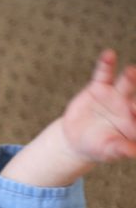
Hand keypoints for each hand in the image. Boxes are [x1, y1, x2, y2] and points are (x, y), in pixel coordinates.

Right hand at [62, 49, 135, 163]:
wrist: (77, 138)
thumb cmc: (99, 147)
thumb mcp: (108, 151)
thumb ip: (120, 149)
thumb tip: (133, 153)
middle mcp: (130, 105)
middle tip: (135, 104)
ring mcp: (116, 94)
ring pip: (126, 83)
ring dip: (130, 77)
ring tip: (131, 72)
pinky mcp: (99, 87)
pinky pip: (104, 74)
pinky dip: (106, 64)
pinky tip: (108, 55)